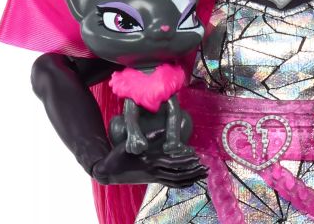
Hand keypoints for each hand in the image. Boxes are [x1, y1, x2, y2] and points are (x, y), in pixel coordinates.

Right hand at [92, 142, 207, 186]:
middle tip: (205, 169)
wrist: (108, 171)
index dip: (184, 161)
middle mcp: (154, 171)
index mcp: (150, 161)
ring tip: (202, 175)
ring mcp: (153, 177)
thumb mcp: (133, 144)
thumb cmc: (119, 155)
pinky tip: (189, 181)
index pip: (171, 163)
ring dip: (190, 178)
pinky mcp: (152, 180)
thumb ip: (150, 137)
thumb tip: (165, 129)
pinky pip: (169, 183)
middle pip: (177, 174)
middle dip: (192, 172)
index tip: (196, 157)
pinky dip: (181, 183)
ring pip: (175, 181)